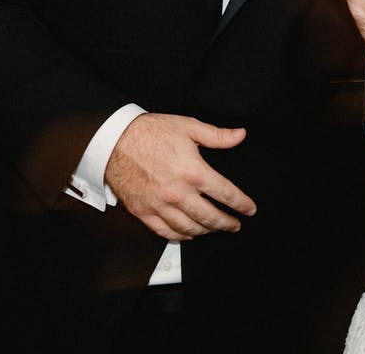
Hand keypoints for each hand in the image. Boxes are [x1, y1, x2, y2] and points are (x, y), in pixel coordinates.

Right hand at [105, 113, 255, 241]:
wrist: (115, 141)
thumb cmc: (150, 132)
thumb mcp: (188, 126)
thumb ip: (217, 135)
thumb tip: (240, 135)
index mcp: (193, 172)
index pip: (225, 194)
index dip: (241, 204)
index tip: (249, 209)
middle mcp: (178, 193)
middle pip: (210, 217)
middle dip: (227, 223)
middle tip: (235, 225)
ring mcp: (160, 205)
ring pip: (189, 229)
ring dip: (206, 232)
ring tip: (214, 229)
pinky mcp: (144, 212)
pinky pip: (165, 232)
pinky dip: (180, 236)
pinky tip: (188, 234)